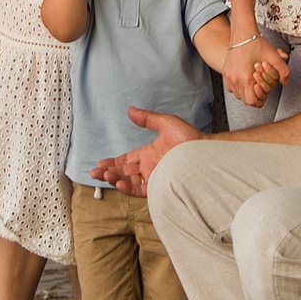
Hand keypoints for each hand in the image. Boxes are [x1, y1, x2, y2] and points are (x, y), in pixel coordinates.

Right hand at [90, 107, 204, 196]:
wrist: (206, 152)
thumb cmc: (191, 138)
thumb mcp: (166, 124)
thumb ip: (147, 119)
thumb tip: (130, 110)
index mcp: (149, 154)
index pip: (126, 160)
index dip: (112, 162)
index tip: (100, 164)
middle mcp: (150, 167)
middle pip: (124, 172)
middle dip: (108, 172)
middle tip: (94, 173)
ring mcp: (155, 177)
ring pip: (130, 181)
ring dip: (116, 179)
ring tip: (104, 176)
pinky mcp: (160, 186)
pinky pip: (141, 189)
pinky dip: (129, 187)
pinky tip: (119, 183)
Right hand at [222, 33, 289, 106]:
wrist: (243, 32)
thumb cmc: (256, 43)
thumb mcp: (274, 57)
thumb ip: (284, 71)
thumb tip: (285, 82)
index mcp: (246, 78)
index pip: (252, 101)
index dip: (260, 100)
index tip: (265, 95)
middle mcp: (235, 79)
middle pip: (245, 99)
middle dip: (254, 96)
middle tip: (261, 88)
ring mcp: (228, 76)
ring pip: (237, 94)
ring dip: (246, 92)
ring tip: (253, 82)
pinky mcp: (224, 72)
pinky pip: (231, 87)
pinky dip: (238, 86)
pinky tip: (245, 78)